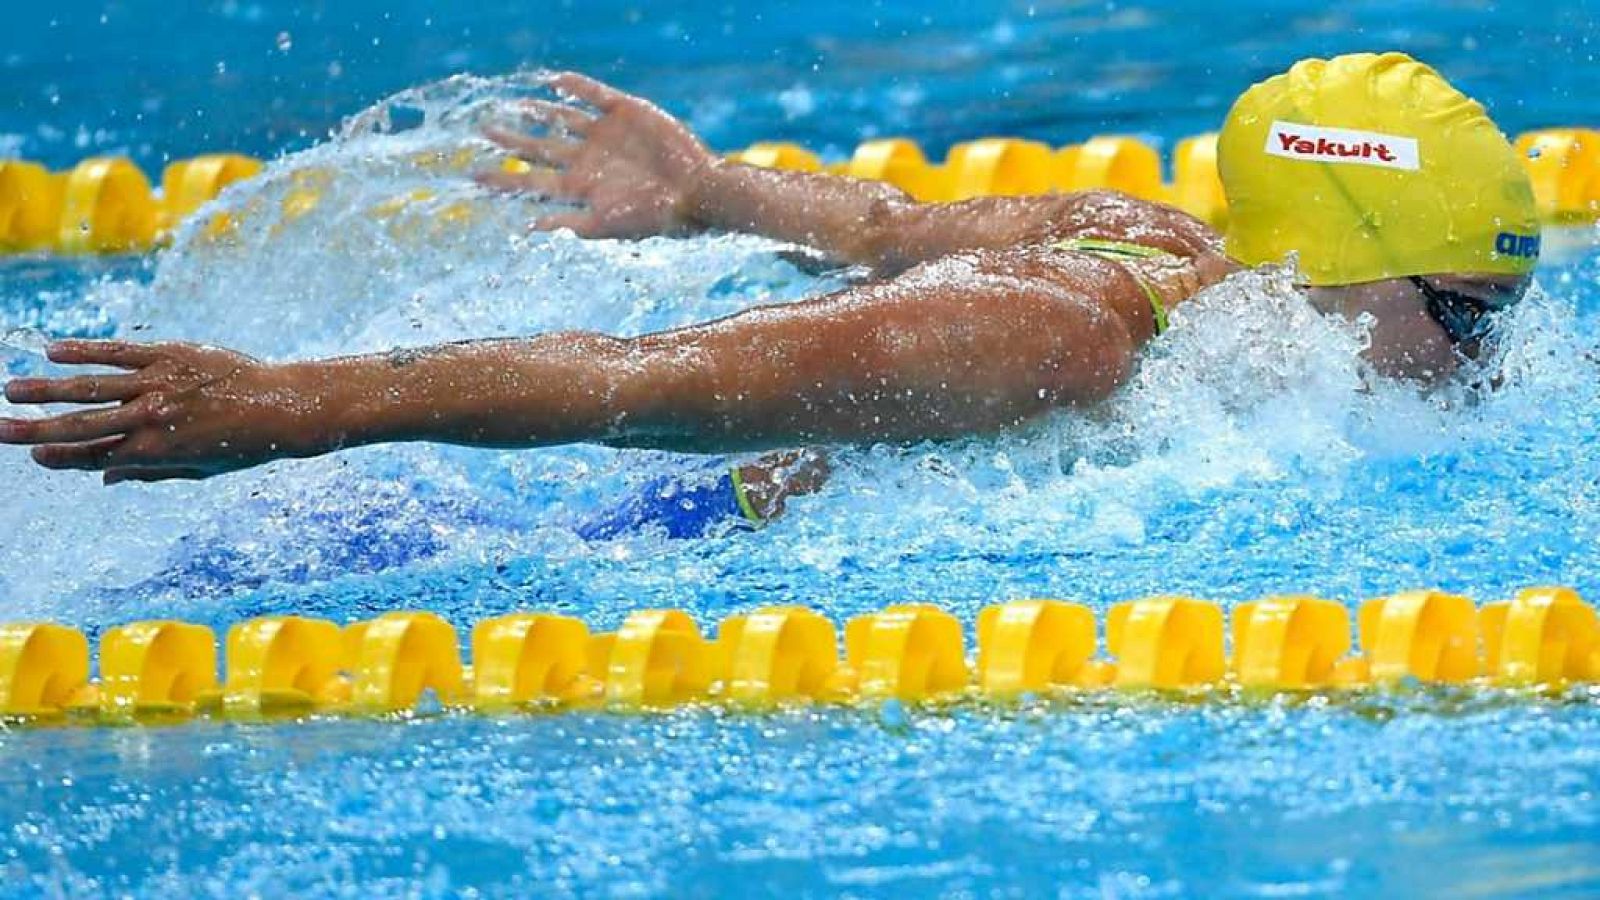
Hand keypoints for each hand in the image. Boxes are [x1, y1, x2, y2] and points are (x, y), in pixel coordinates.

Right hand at [0, 340, 309, 483]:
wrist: (282, 408)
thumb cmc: (243, 445)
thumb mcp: (198, 470)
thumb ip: (148, 472)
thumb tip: (102, 476)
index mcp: (154, 453)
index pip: (93, 456)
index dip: (60, 457)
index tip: (33, 454)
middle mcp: (150, 420)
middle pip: (79, 426)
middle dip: (34, 429)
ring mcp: (157, 385)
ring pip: (89, 388)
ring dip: (45, 390)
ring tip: (10, 390)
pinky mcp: (169, 356)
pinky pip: (118, 353)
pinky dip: (83, 351)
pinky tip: (52, 351)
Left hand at [476, 72, 716, 238]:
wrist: (697, 191)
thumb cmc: (655, 216)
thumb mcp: (607, 225)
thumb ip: (568, 224)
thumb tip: (525, 229)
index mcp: (580, 188)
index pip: (531, 183)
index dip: (502, 180)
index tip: (472, 177)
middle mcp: (588, 161)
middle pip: (539, 149)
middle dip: (511, 142)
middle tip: (482, 131)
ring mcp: (605, 135)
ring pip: (562, 119)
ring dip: (537, 112)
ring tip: (514, 106)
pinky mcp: (626, 112)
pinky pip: (593, 95)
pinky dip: (574, 87)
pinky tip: (553, 81)